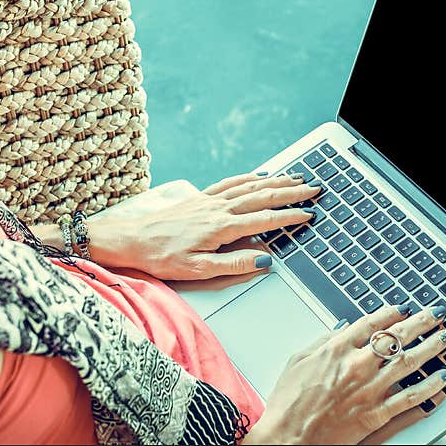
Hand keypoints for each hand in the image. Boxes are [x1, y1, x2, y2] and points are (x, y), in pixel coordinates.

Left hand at [85, 171, 321, 279]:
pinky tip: (260, 175)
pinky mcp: (200, 197)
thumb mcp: (197, 270)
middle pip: (262, 195)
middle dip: (291, 191)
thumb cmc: (161, 257)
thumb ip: (233, 266)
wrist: (131, 239)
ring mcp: (209, 200)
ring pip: (249, 185)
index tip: (310, 214)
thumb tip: (264, 261)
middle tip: (315, 189)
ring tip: (296, 177)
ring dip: (275, 180)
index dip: (290, 217)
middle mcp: (218, 208)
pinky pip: (231, 182)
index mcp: (221, 227)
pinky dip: (250, 177)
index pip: (264, 219)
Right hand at [241, 304, 445, 444]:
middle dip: (420, 323)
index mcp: (336, 349)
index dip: (391, 313)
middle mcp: (356, 365)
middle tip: (436, 315)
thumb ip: (323, 341)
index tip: (403, 308)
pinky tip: (442, 381)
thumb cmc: (288, 402)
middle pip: (396, 337)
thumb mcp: (298, 360)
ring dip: (431, 349)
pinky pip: (410, 399)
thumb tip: (343, 329)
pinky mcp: (376, 414)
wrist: (289, 437)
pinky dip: (430, 388)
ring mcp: (369, 390)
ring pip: (409, 363)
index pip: (371, 323)